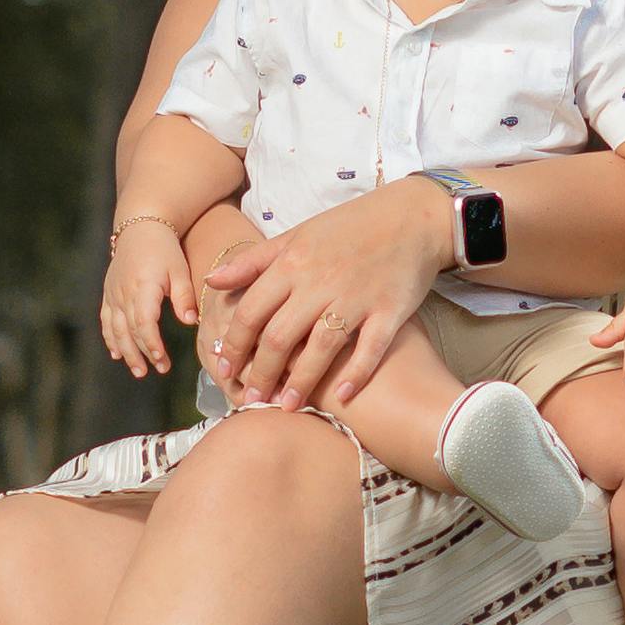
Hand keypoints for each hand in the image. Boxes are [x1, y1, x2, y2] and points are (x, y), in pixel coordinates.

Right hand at [100, 219, 195, 379]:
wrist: (140, 227)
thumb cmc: (165, 249)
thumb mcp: (180, 269)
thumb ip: (184, 296)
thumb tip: (190, 322)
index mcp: (143, 286)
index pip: (144, 322)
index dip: (151, 343)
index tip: (162, 359)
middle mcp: (124, 292)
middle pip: (129, 330)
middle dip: (142, 353)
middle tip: (157, 370)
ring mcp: (113, 294)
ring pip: (115, 329)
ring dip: (126, 352)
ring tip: (139, 370)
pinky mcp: (108, 293)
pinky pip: (106, 320)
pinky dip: (111, 338)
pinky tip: (117, 354)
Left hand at [201, 181, 453, 407]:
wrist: (412, 217)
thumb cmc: (349, 227)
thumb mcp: (296, 235)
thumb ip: (253, 261)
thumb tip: (212, 281)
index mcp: (293, 263)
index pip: (251, 312)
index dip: (234, 345)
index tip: (224, 369)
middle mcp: (320, 282)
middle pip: (280, 336)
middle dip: (261, 373)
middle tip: (251, 399)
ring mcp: (356, 297)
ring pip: (320, 347)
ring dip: (301, 382)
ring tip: (287, 407)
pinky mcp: (390, 310)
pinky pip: (370, 348)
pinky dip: (355, 374)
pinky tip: (340, 396)